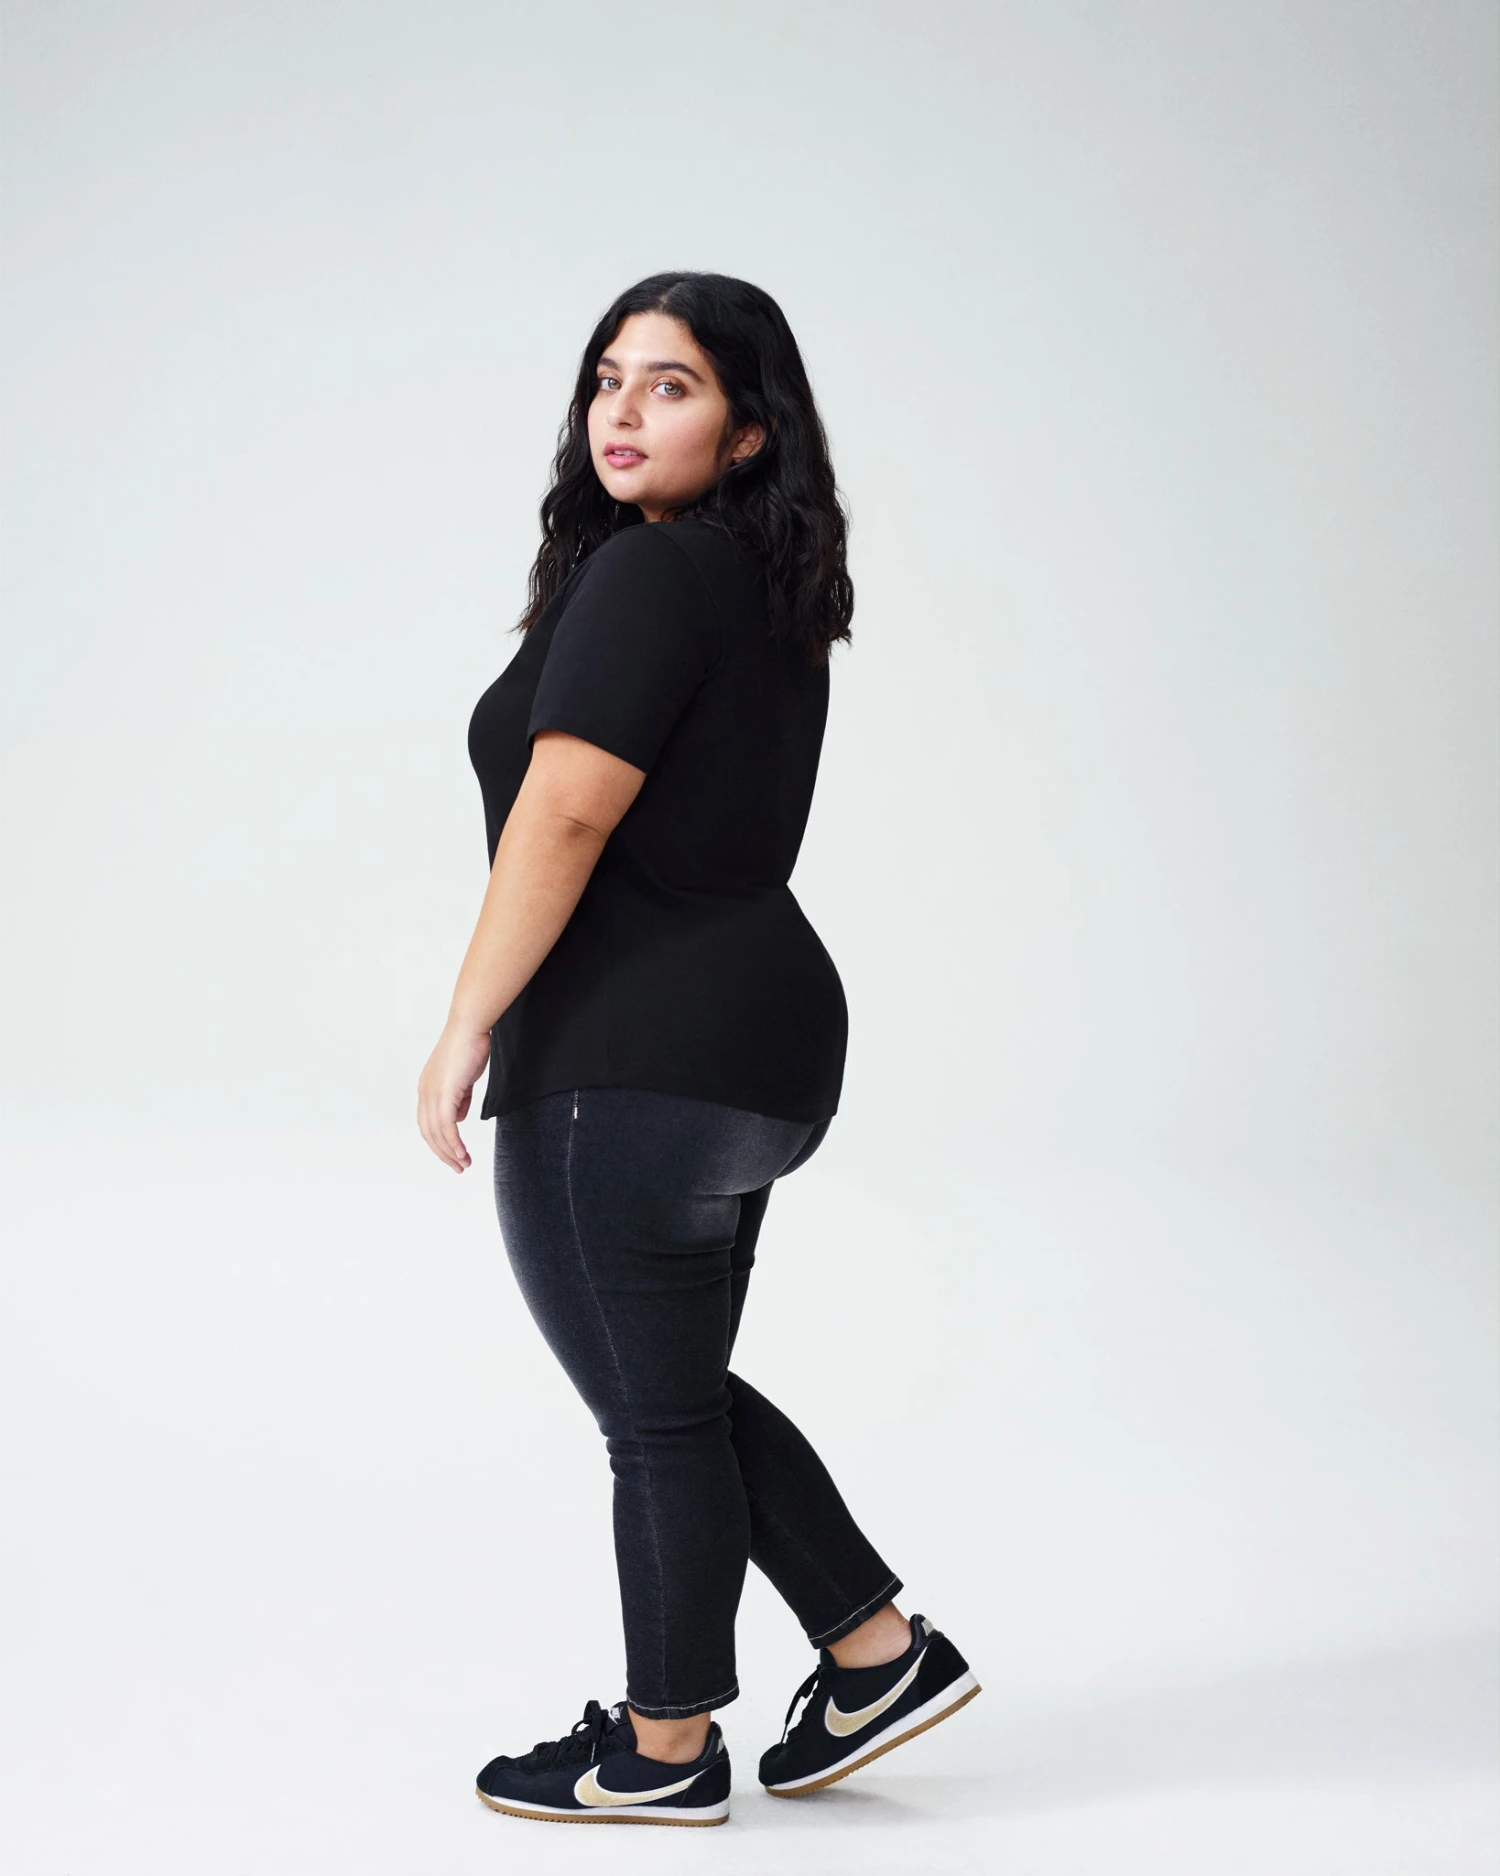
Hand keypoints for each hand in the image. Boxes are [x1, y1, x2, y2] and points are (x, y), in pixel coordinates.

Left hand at [417, 1020, 492, 1171]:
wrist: (469, 1026)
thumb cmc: (470, 1046)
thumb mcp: (463, 1077)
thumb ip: (459, 1098)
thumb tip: (458, 1118)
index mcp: (427, 1088)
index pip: (428, 1123)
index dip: (439, 1142)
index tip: (454, 1155)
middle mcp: (424, 1092)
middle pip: (429, 1133)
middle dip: (443, 1153)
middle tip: (459, 1168)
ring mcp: (432, 1093)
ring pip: (436, 1133)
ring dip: (450, 1152)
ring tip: (463, 1164)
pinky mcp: (444, 1093)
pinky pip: (446, 1126)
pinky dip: (453, 1143)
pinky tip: (462, 1153)